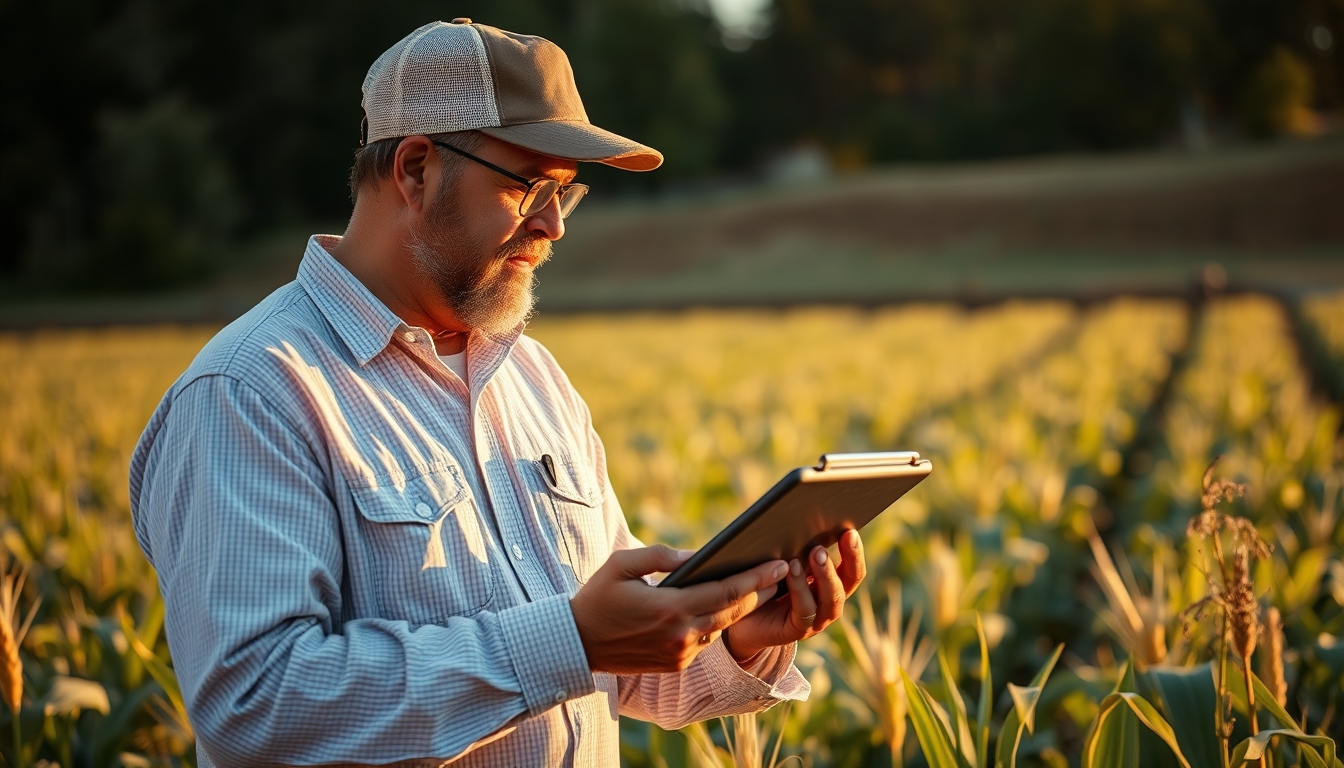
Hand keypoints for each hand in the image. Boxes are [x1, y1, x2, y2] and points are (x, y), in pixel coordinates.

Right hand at [570, 545, 788, 673]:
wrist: (577, 644)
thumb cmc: (597, 598)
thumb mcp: (622, 564)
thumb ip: (662, 556)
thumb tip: (698, 554)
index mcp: (670, 608)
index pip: (726, 591)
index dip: (756, 578)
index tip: (778, 564)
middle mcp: (681, 635)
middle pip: (733, 612)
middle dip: (760, 590)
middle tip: (783, 571)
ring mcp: (680, 654)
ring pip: (722, 627)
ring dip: (742, 608)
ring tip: (762, 586)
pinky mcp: (676, 665)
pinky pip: (705, 640)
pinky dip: (717, 623)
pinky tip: (728, 607)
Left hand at [722, 529, 866, 662]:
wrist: (740, 622)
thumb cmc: (763, 585)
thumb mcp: (782, 563)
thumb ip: (795, 548)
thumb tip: (801, 518)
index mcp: (829, 585)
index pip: (852, 570)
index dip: (855, 552)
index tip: (851, 530)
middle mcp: (827, 603)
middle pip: (849, 582)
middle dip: (849, 558)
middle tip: (844, 536)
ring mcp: (815, 619)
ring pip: (831, 599)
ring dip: (825, 574)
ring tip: (816, 552)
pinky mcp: (796, 630)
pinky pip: (805, 610)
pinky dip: (800, 588)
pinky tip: (791, 569)